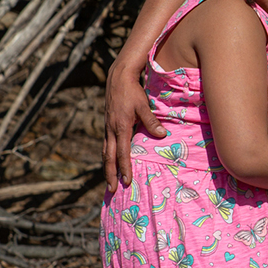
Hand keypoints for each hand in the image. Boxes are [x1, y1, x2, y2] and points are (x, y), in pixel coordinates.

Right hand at [103, 60, 163, 190]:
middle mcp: (111, 130)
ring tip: (109, 181)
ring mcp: (107, 127)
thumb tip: (162, 135)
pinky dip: (107, 155)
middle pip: (108, 157)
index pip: (122, 153)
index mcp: (120, 127)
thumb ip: (152, 121)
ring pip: (105, 152)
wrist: (118, 78)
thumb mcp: (143, 106)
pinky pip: (106, 144)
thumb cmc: (133, 91)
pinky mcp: (108, 124)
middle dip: (110, 174)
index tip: (127, 182)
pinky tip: (110, 161)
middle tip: (112, 190)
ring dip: (107, 167)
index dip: (124, 169)